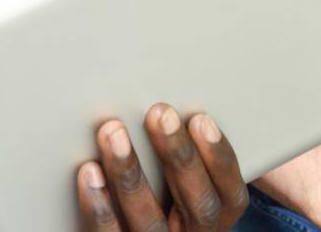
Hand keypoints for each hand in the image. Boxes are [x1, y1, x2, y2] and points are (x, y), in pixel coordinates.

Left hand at [78, 104, 248, 230]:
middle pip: (197, 206)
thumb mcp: (183, 181)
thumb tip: (195, 100)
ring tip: (113, 133)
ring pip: (150, 223)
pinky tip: (89, 172)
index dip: (219, 158)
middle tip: (159, 113)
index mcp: (214, 219)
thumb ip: (190, 153)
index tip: (201, 119)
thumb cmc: (156, 194)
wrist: (125, 229)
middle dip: (179, 157)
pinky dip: (100, 206)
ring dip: (131, 174)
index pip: (230, 195)